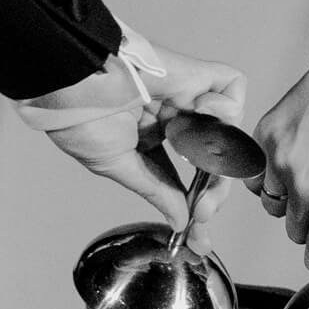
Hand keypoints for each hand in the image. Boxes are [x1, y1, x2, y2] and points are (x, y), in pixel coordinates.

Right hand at [21, 34, 246, 242]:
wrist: (75, 82)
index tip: (198, 234)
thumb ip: (156, 190)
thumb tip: (181, 220)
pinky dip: (226, 106)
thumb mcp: (119, 166)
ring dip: (219, 153)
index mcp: (151, 138)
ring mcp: (187, 96)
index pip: (189, 177)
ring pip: (230, 128)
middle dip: (215, 191)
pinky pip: (233, 88)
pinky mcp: (196, 75)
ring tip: (195, 159)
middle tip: (203, 211)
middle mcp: (174, 118)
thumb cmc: (81, 117)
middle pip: (216, 159)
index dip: (199, 205)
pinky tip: (198, 111)